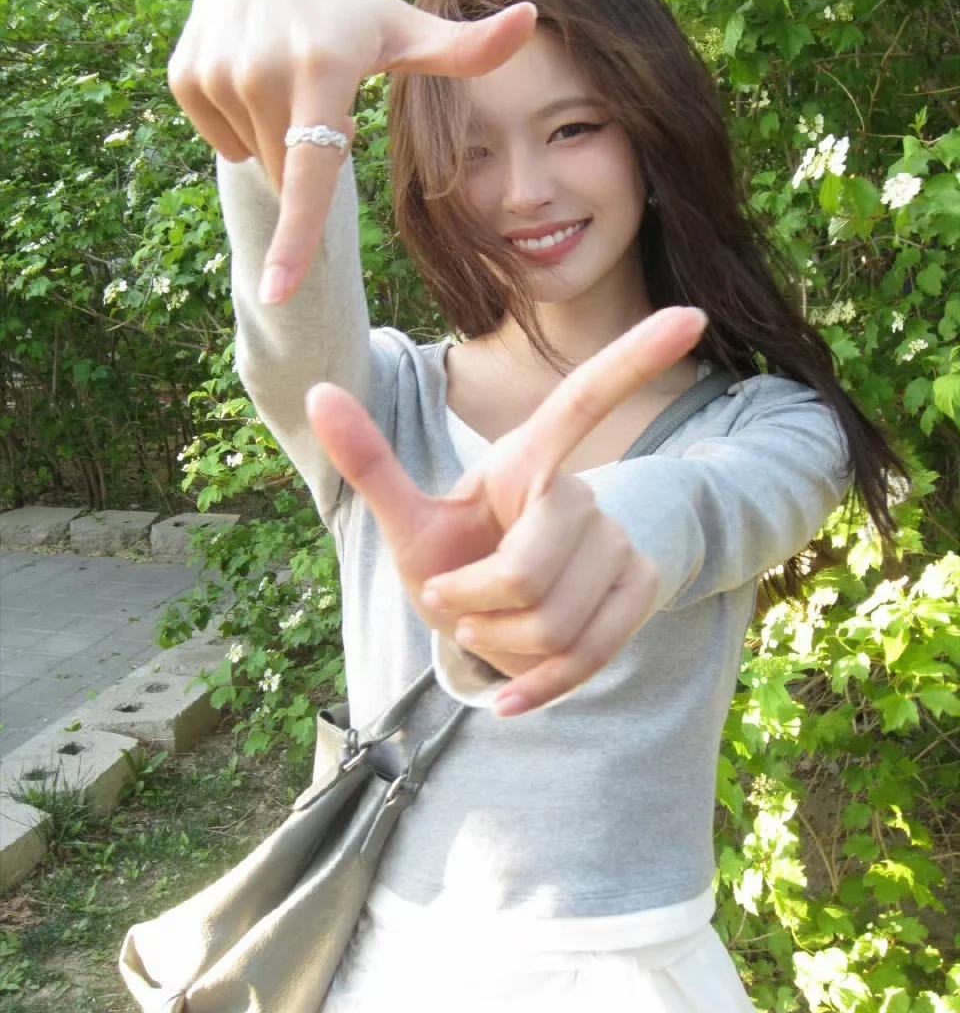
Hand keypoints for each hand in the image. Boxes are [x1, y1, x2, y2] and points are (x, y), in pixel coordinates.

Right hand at [166, 0, 536, 303]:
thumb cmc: (352, 9)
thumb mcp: (406, 31)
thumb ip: (466, 48)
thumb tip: (534, 21)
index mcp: (324, 69)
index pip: (312, 172)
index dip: (297, 239)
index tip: (278, 292)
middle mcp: (263, 70)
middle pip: (290, 177)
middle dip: (311, 158)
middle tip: (322, 97)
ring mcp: (217, 71)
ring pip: (255, 160)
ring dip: (277, 141)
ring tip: (288, 79)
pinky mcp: (186, 74)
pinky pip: (220, 140)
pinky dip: (240, 125)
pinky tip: (252, 74)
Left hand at [304, 306, 708, 715]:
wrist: (493, 621)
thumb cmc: (453, 558)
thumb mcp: (409, 520)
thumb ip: (370, 461)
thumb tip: (315, 390)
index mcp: (527, 462)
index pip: (583, 404)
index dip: (634, 358)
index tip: (692, 314)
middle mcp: (581, 493)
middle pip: (530, 569)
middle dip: (476, 604)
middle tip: (459, 604)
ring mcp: (617, 544)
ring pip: (558, 622)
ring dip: (501, 645)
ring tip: (488, 629)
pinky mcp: (639, 592)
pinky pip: (592, 653)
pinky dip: (541, 685)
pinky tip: (515, 698)